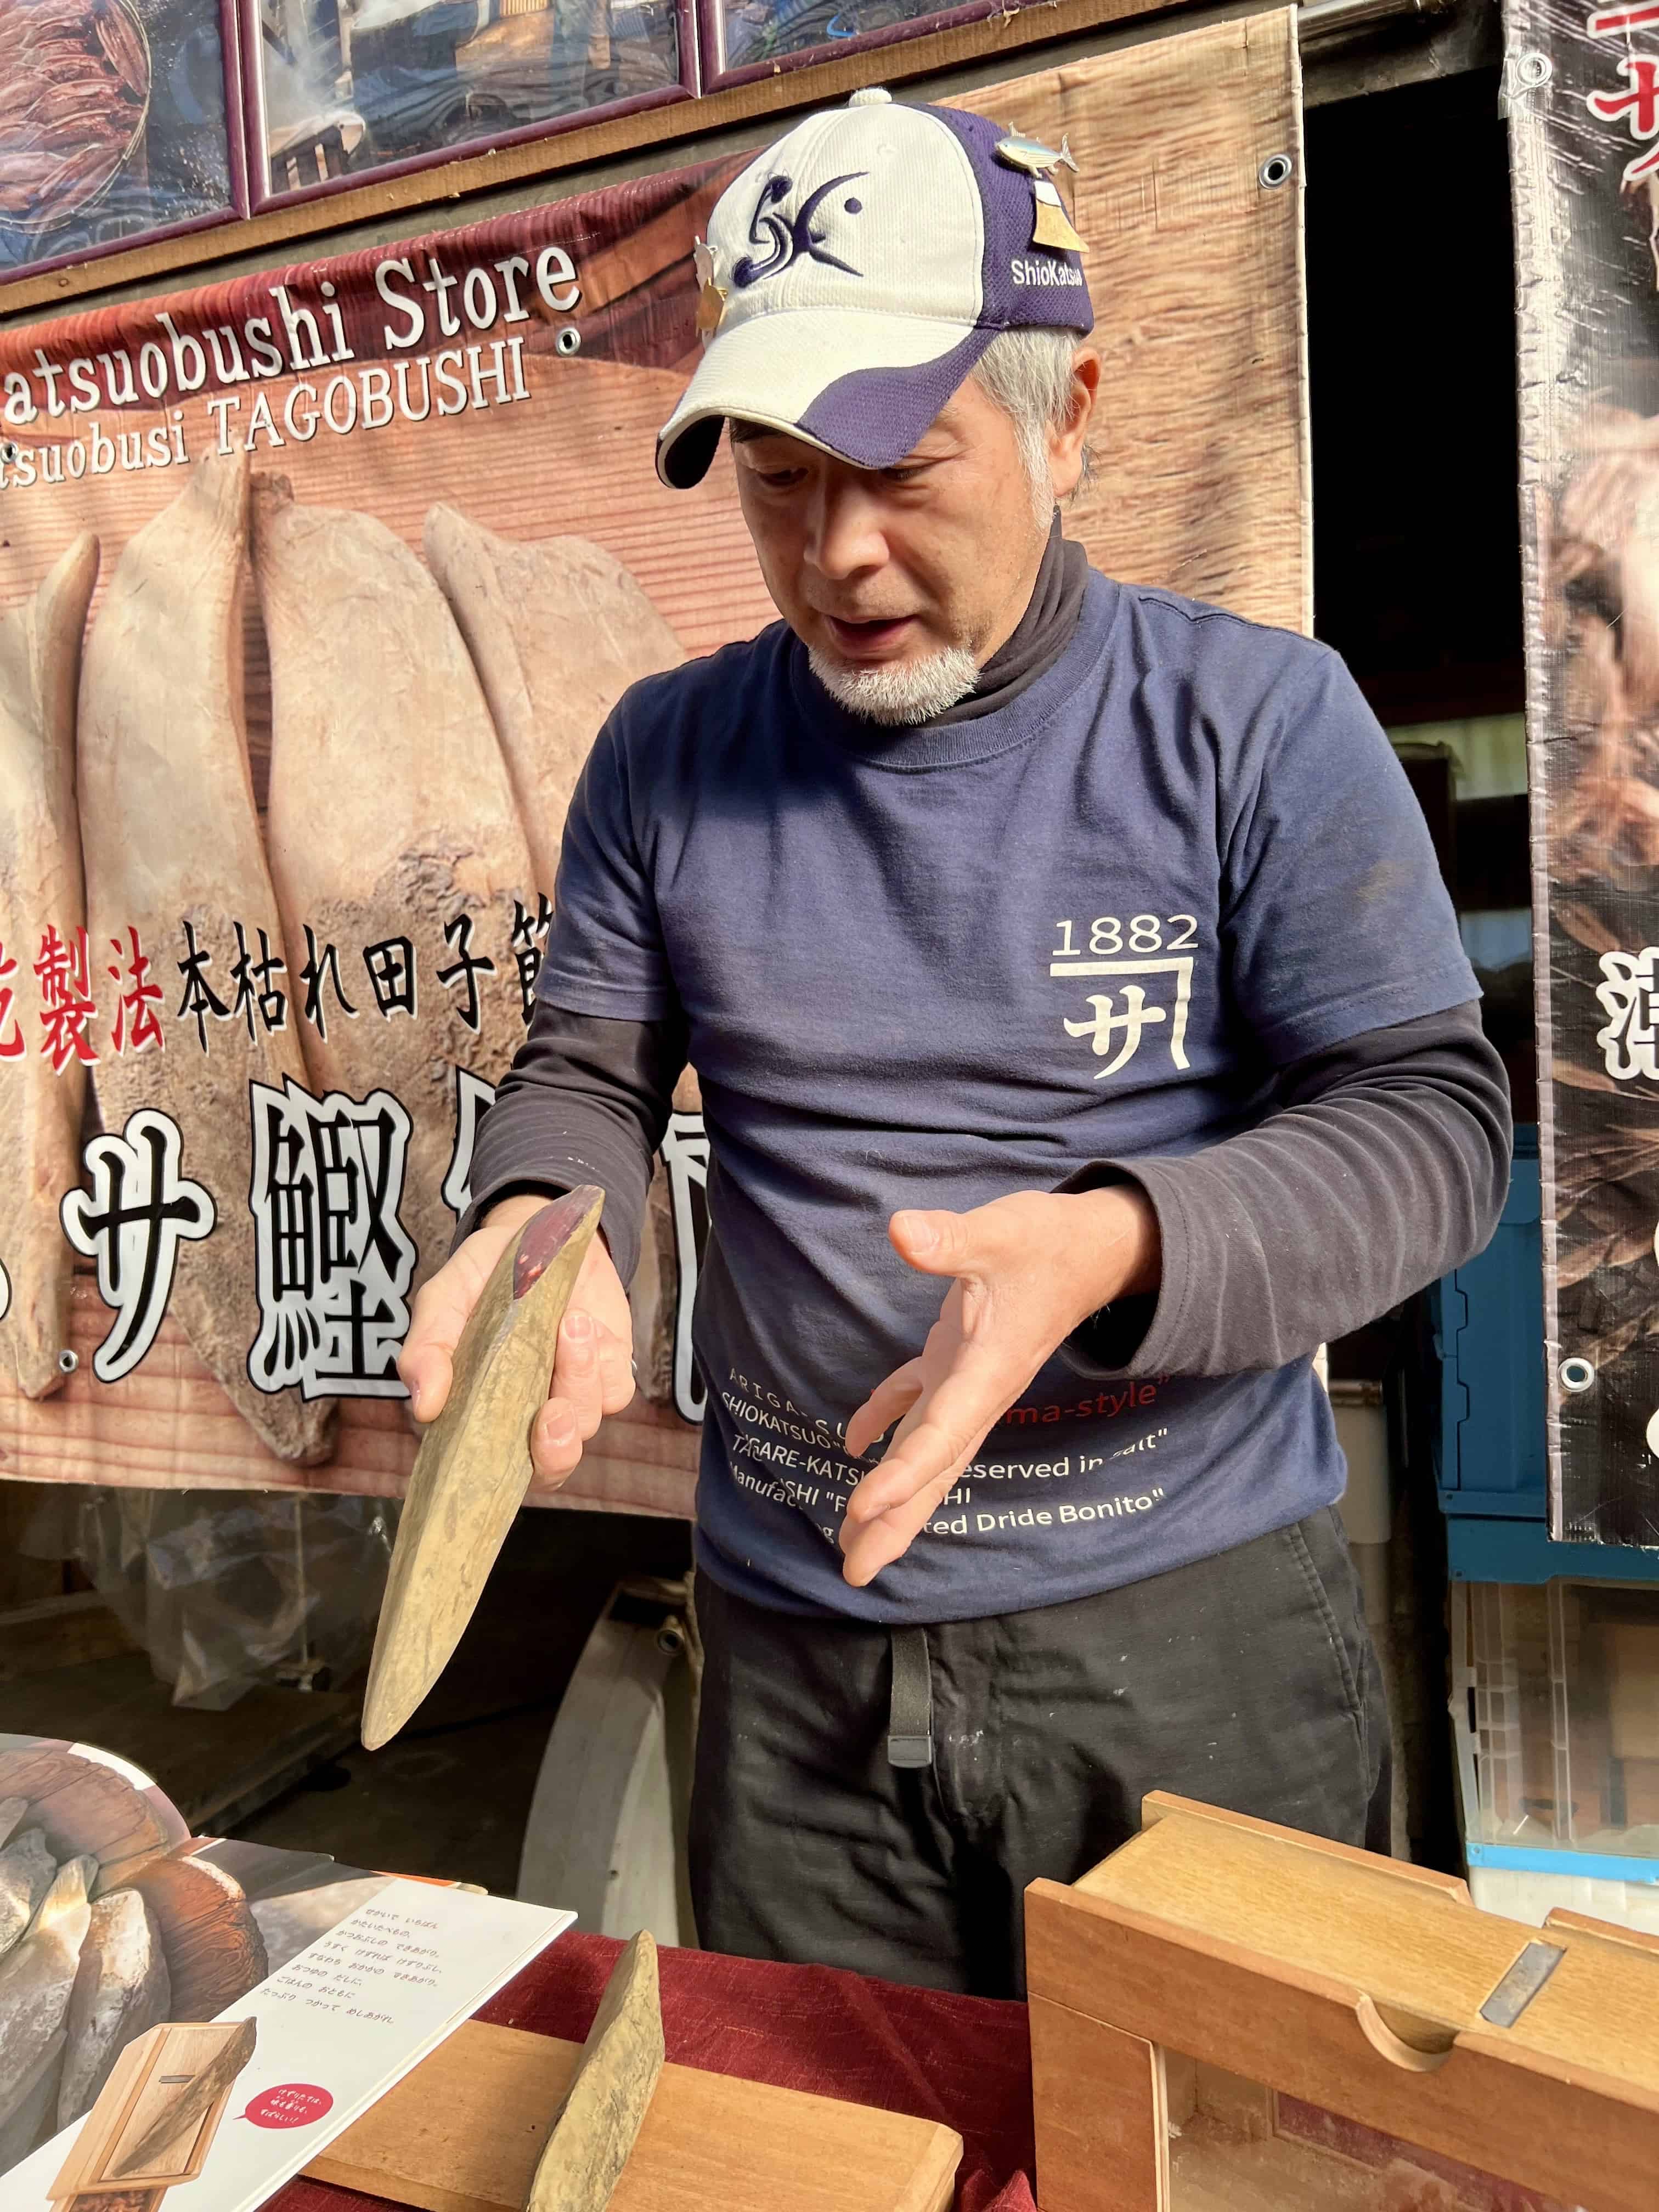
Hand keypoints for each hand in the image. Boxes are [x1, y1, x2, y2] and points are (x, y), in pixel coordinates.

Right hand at [397, 1192, 634, 1487]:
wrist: (539, 1230)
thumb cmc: (483, 1275)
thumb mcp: (444, 1299)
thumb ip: (429, 1348)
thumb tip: (426, 1406)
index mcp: (480, 1412)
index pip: (488, 1471)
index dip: (493, 1476)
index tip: (496, 1455)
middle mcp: (527, 1416)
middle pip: (549, 1466)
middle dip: (553, 1450)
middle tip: (550, 1414)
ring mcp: (570, 1395)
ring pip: (585, 1421)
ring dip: (578, 1377)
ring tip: (567, 1322)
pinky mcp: (608, 1373)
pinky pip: (615, 1389)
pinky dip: (602, 1360)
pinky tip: (582, 1322)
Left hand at [840, 1186, 1158, 1587]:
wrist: (1095, 1249)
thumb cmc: (1050, 1242)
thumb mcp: (1002, 1232)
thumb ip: (951, 1238)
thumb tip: (902, 1231)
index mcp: (987, 1373)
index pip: (938, 1434)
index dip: (900, 1475)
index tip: (861, 1509)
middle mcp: (978, 1393)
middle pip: (932, 1470)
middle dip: (895, 1522)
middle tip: (855, 1572)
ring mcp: (969, 1381)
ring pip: (925, 1450)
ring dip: (892, 1493)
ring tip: (851, 1538)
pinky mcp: (961, 1360)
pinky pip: (919, 1405)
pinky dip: (886, 1422)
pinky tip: (855, 1439)